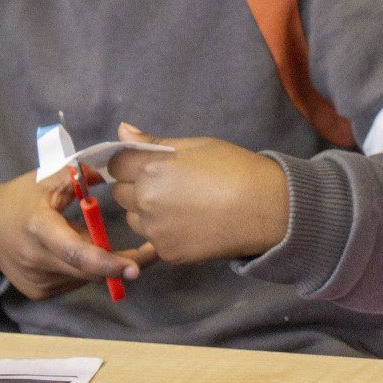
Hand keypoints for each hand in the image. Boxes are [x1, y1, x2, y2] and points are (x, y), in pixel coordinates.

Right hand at [0, 167, 155, 300]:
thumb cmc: (21, 198)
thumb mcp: (45, 178)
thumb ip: (77, 175)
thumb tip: (108, 172)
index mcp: (38, 227)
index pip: (75, 252)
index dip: (107, 261)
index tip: (135, 266)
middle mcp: (35, 260)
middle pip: (88, 270)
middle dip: (122, 263)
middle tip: (151, 253)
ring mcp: (36, 281)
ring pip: (85, 276)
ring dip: (102, 262)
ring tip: (97, 237)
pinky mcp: (40, 292)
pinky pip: (76, 281)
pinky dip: (85, 267)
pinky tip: (78, 249)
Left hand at [110, 124, 289, 263]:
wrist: (266, 208)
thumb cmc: (235, 169)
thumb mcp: (196, 146)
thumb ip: (154, 141)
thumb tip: (122, 130)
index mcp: (151, 168)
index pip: (116, 164)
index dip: (131, 162)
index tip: (149, 164)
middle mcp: (146, 200)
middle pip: (121, 193)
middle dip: (137, 186)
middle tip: (171, 184)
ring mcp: (155, 229)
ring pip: (135, 218)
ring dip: (147, 211)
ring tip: (182, 205)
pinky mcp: (168, 253)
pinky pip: (154, 239)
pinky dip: (166, 232)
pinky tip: (192, 223)